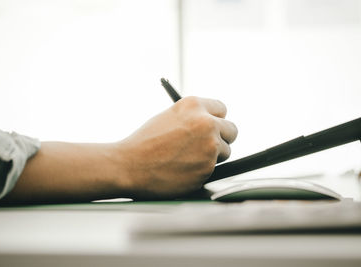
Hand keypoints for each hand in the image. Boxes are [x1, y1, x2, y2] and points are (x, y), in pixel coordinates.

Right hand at [118, 96, 237, 198]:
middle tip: (207, 146)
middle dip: (221, 138)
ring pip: (224, 152)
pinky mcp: (208, 167)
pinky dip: (202, 171)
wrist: (129, 166)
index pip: (222, 109)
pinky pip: (214, 169)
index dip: (216, 120)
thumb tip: (210, 122)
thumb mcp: (168, 117)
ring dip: (212, 157)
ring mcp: (209, 145)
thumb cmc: (144, 143)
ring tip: (187, 159)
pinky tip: (183, 169)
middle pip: (231, 130)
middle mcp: (206, 122)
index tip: (213, 126)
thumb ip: (192, 117)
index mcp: (193, 105)